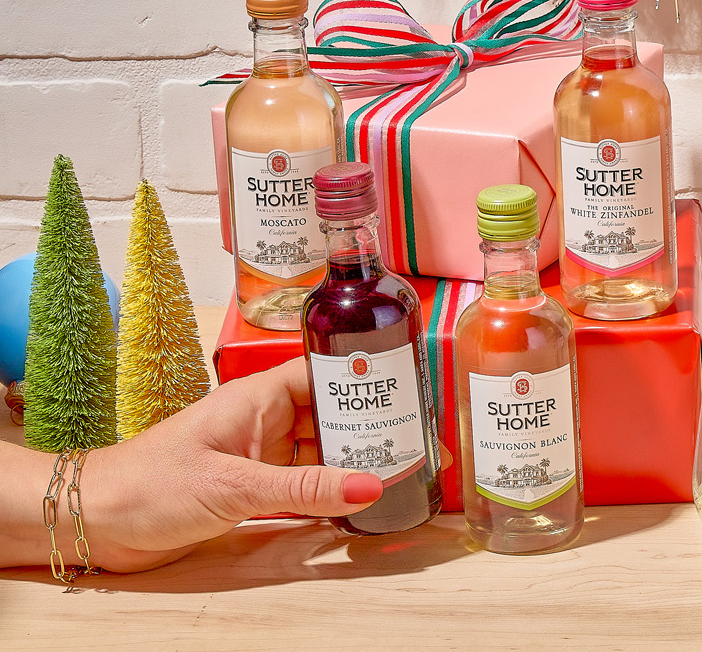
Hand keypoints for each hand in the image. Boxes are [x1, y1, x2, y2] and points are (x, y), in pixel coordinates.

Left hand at [73, 359, 381, 571]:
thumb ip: (304, 488)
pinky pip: (303, 484)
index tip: (407, 388)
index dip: (364, 376)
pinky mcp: (249, 489)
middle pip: (331, 414)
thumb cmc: (148, 487)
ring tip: (399, 469)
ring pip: (320, 451)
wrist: (92, 521)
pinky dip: (328, 491)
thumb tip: (370, 486)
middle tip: (415, 439)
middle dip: (369, 425)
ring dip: (352, 461)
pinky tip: (355, 501)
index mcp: (257, 399)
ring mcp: (257, 456)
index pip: (324, 374)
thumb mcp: (234, 486)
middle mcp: (263, 423)